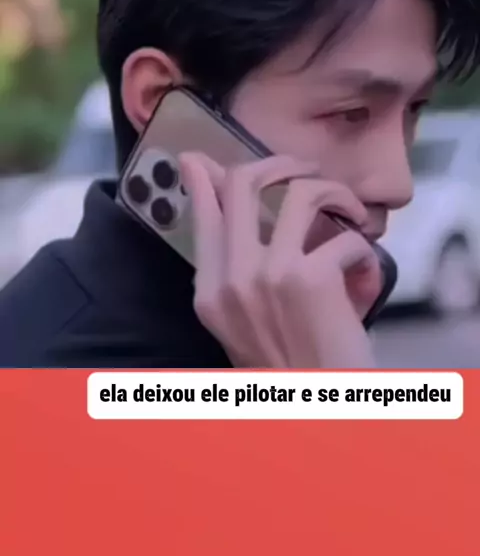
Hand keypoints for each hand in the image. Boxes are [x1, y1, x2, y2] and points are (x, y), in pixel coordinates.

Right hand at [180, 153, 380, 368]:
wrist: (319, 411)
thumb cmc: (289, 366)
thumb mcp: (245, 320)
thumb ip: (237, 270)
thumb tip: (234, 223)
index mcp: (210, 291)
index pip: (203, 213)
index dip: (204, 176)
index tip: (201, 157)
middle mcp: (232, 278)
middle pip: (244, 183)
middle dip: (281, 164)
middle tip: (305, 170)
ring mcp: (270, 275)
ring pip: (300, 193)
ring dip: (336, 193)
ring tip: (351, 211)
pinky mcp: (311, 279)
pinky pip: (346, 237)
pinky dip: (364, 251)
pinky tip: (365, 274)